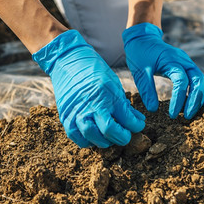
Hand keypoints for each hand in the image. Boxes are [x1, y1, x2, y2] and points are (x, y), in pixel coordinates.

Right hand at [33, 30, 144, 147]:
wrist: (68, 61)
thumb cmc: (94, 71)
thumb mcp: (113, 84)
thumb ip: (123, 104)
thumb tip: (137, 120)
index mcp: (108, 94)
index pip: (127, 120)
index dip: (136, 127)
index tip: (137, 126)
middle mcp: (93, 104)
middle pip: (110, 131)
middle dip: (122, 138)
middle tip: (125, 136)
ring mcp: (77, 111)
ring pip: (92, 136)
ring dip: (104, 142)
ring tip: (109, 138)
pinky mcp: (65, 115)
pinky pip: (76, 136)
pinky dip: (86, 141)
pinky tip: (93, 137)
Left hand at [122, 22, 203, 118]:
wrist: (143, 38)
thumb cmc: (140, 54)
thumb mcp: (140, 72)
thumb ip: (147, 89)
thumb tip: (153, 109)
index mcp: (172, 61)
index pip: (181, 82)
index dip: (179, 99)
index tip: (172, 114)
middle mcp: (183, 61)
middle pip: (198, 81)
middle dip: (195, 100)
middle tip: (187, 117)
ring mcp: (187, 62)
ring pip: (201, 80)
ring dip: (199, 97)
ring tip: (193, 113)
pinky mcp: (186, 66)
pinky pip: (197, 79)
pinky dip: (199, 92)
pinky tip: (197, 104)